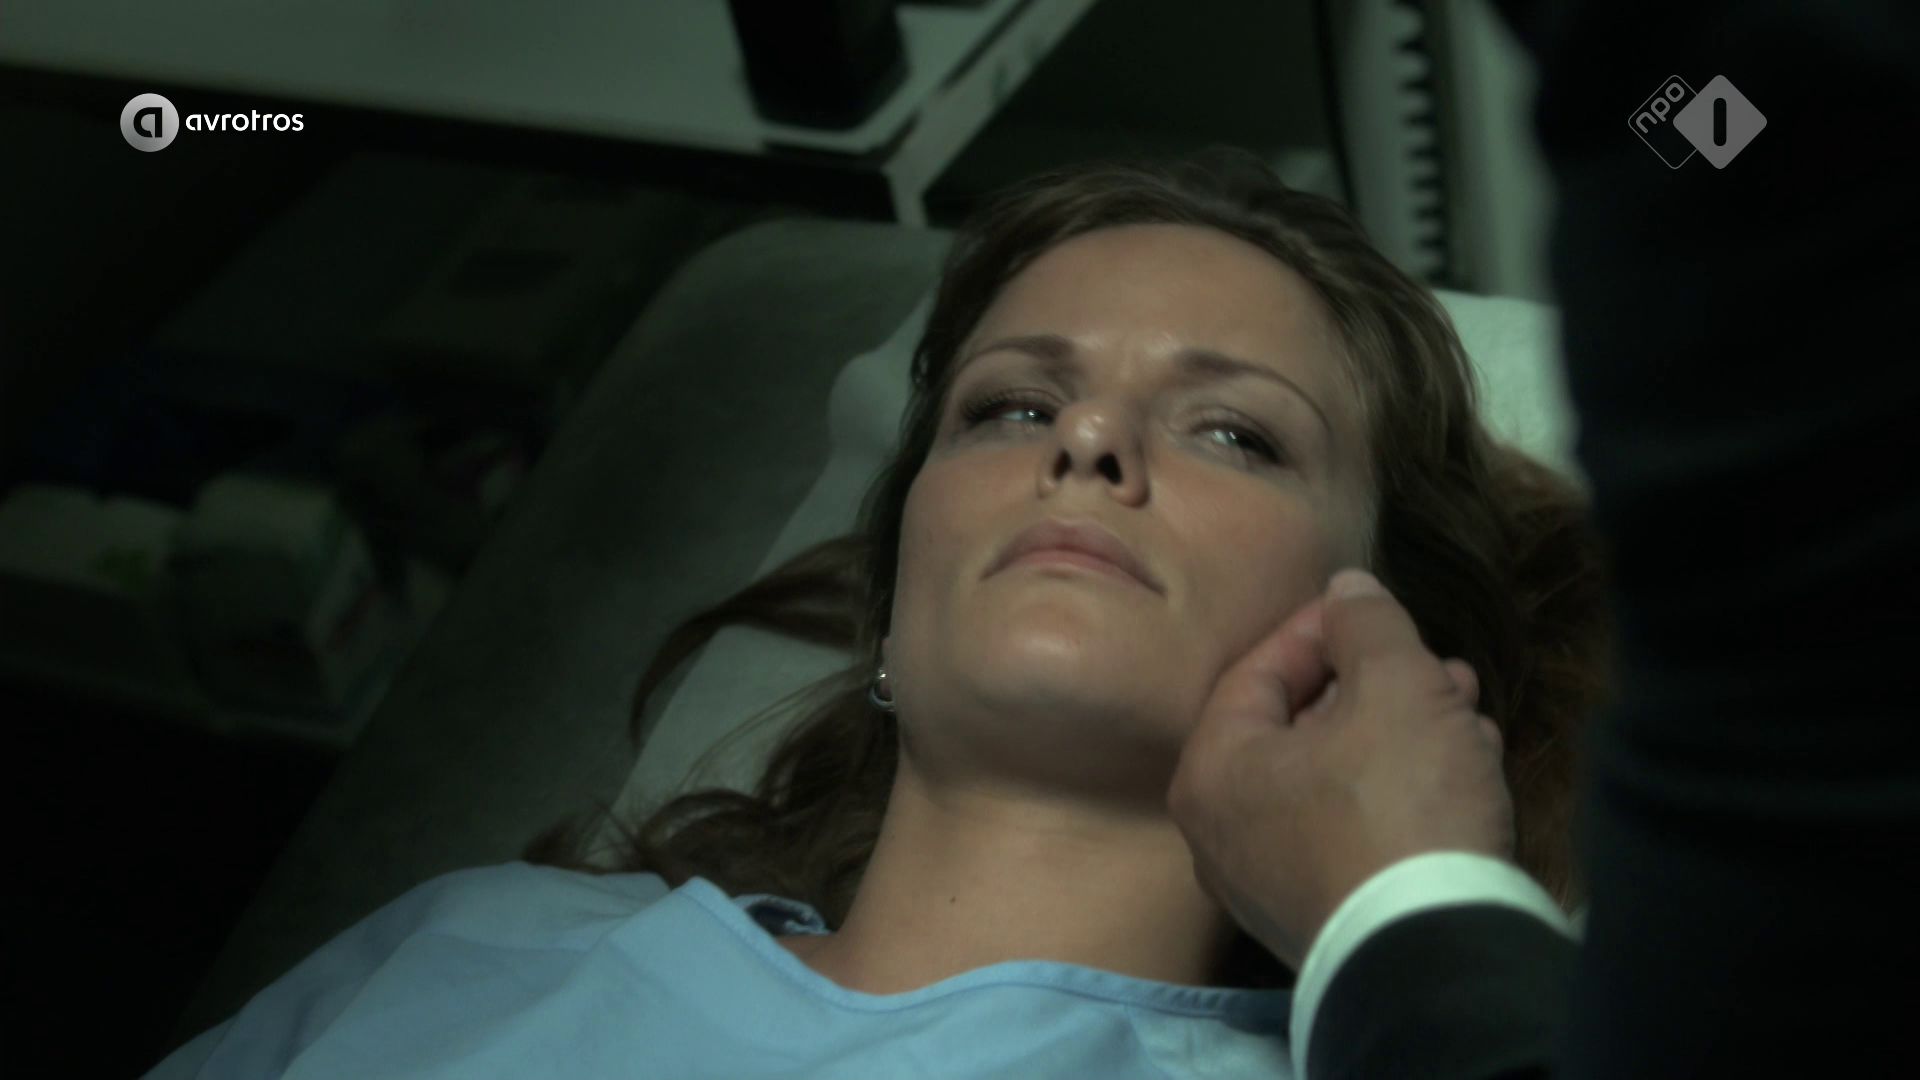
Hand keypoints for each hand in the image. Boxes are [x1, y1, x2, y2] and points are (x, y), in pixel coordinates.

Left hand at [1166, 568, 1514, 971]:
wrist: (1437, 954)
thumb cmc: (1399, 803)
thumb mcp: (1394, 685)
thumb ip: (1367, 625)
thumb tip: (1346, 591)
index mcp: (1213, 771)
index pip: (1256, 673)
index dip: (1320, 629)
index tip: (1371, 607)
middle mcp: (1222, 834)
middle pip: (1300, 729)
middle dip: (1375, 685)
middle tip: (1436, 663)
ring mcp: (1271, 885)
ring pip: (1337, 780)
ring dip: (1402, 733)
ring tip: (1464, 707)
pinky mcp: (1326, 919)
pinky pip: (1356, 831)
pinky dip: (1404, 791)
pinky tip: (1464, 766)